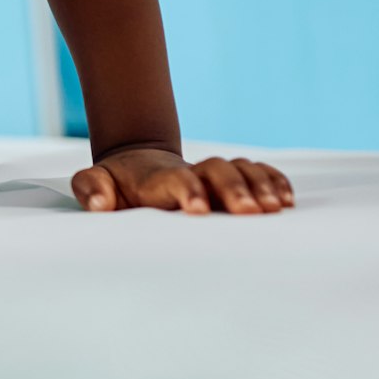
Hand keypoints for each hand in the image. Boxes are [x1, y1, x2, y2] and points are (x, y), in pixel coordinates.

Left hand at [73, 146, 294, 214]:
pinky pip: (260, 173)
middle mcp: (191, 174)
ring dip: (260, 185)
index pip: (174, 180)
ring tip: (276, 208)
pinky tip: (287, 201)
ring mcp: (213, 176)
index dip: (187, 190)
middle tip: (249, 212)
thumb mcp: (96, 184)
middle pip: (217, 170)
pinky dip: (275, 181)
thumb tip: (101, 203)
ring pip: (241, 169)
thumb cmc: (117, 186)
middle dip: (234, 188)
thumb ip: (92, 188)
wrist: (137, 167)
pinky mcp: (232, 181)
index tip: (198, 210)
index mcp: (157, 180)